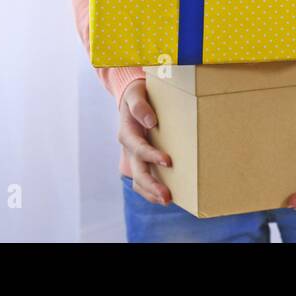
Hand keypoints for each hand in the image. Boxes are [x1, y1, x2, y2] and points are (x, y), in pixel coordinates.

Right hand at [119, 78, 171, 204]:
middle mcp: (129, 148)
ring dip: (151, 192)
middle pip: (137, 171)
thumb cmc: (137, 94)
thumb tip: (151, 122)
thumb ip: (140, 107)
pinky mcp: (140, 160)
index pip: (138, 149)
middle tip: (167, 196)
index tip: (168, 161)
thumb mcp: (136, 94)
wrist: (132, 98)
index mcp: (127, 133)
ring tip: (167, 201)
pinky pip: (143, 178)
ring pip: (138, 180)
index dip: (151, 156)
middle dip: (152, 185)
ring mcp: (133, 156)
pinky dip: (151, 190)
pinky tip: (163, 197)